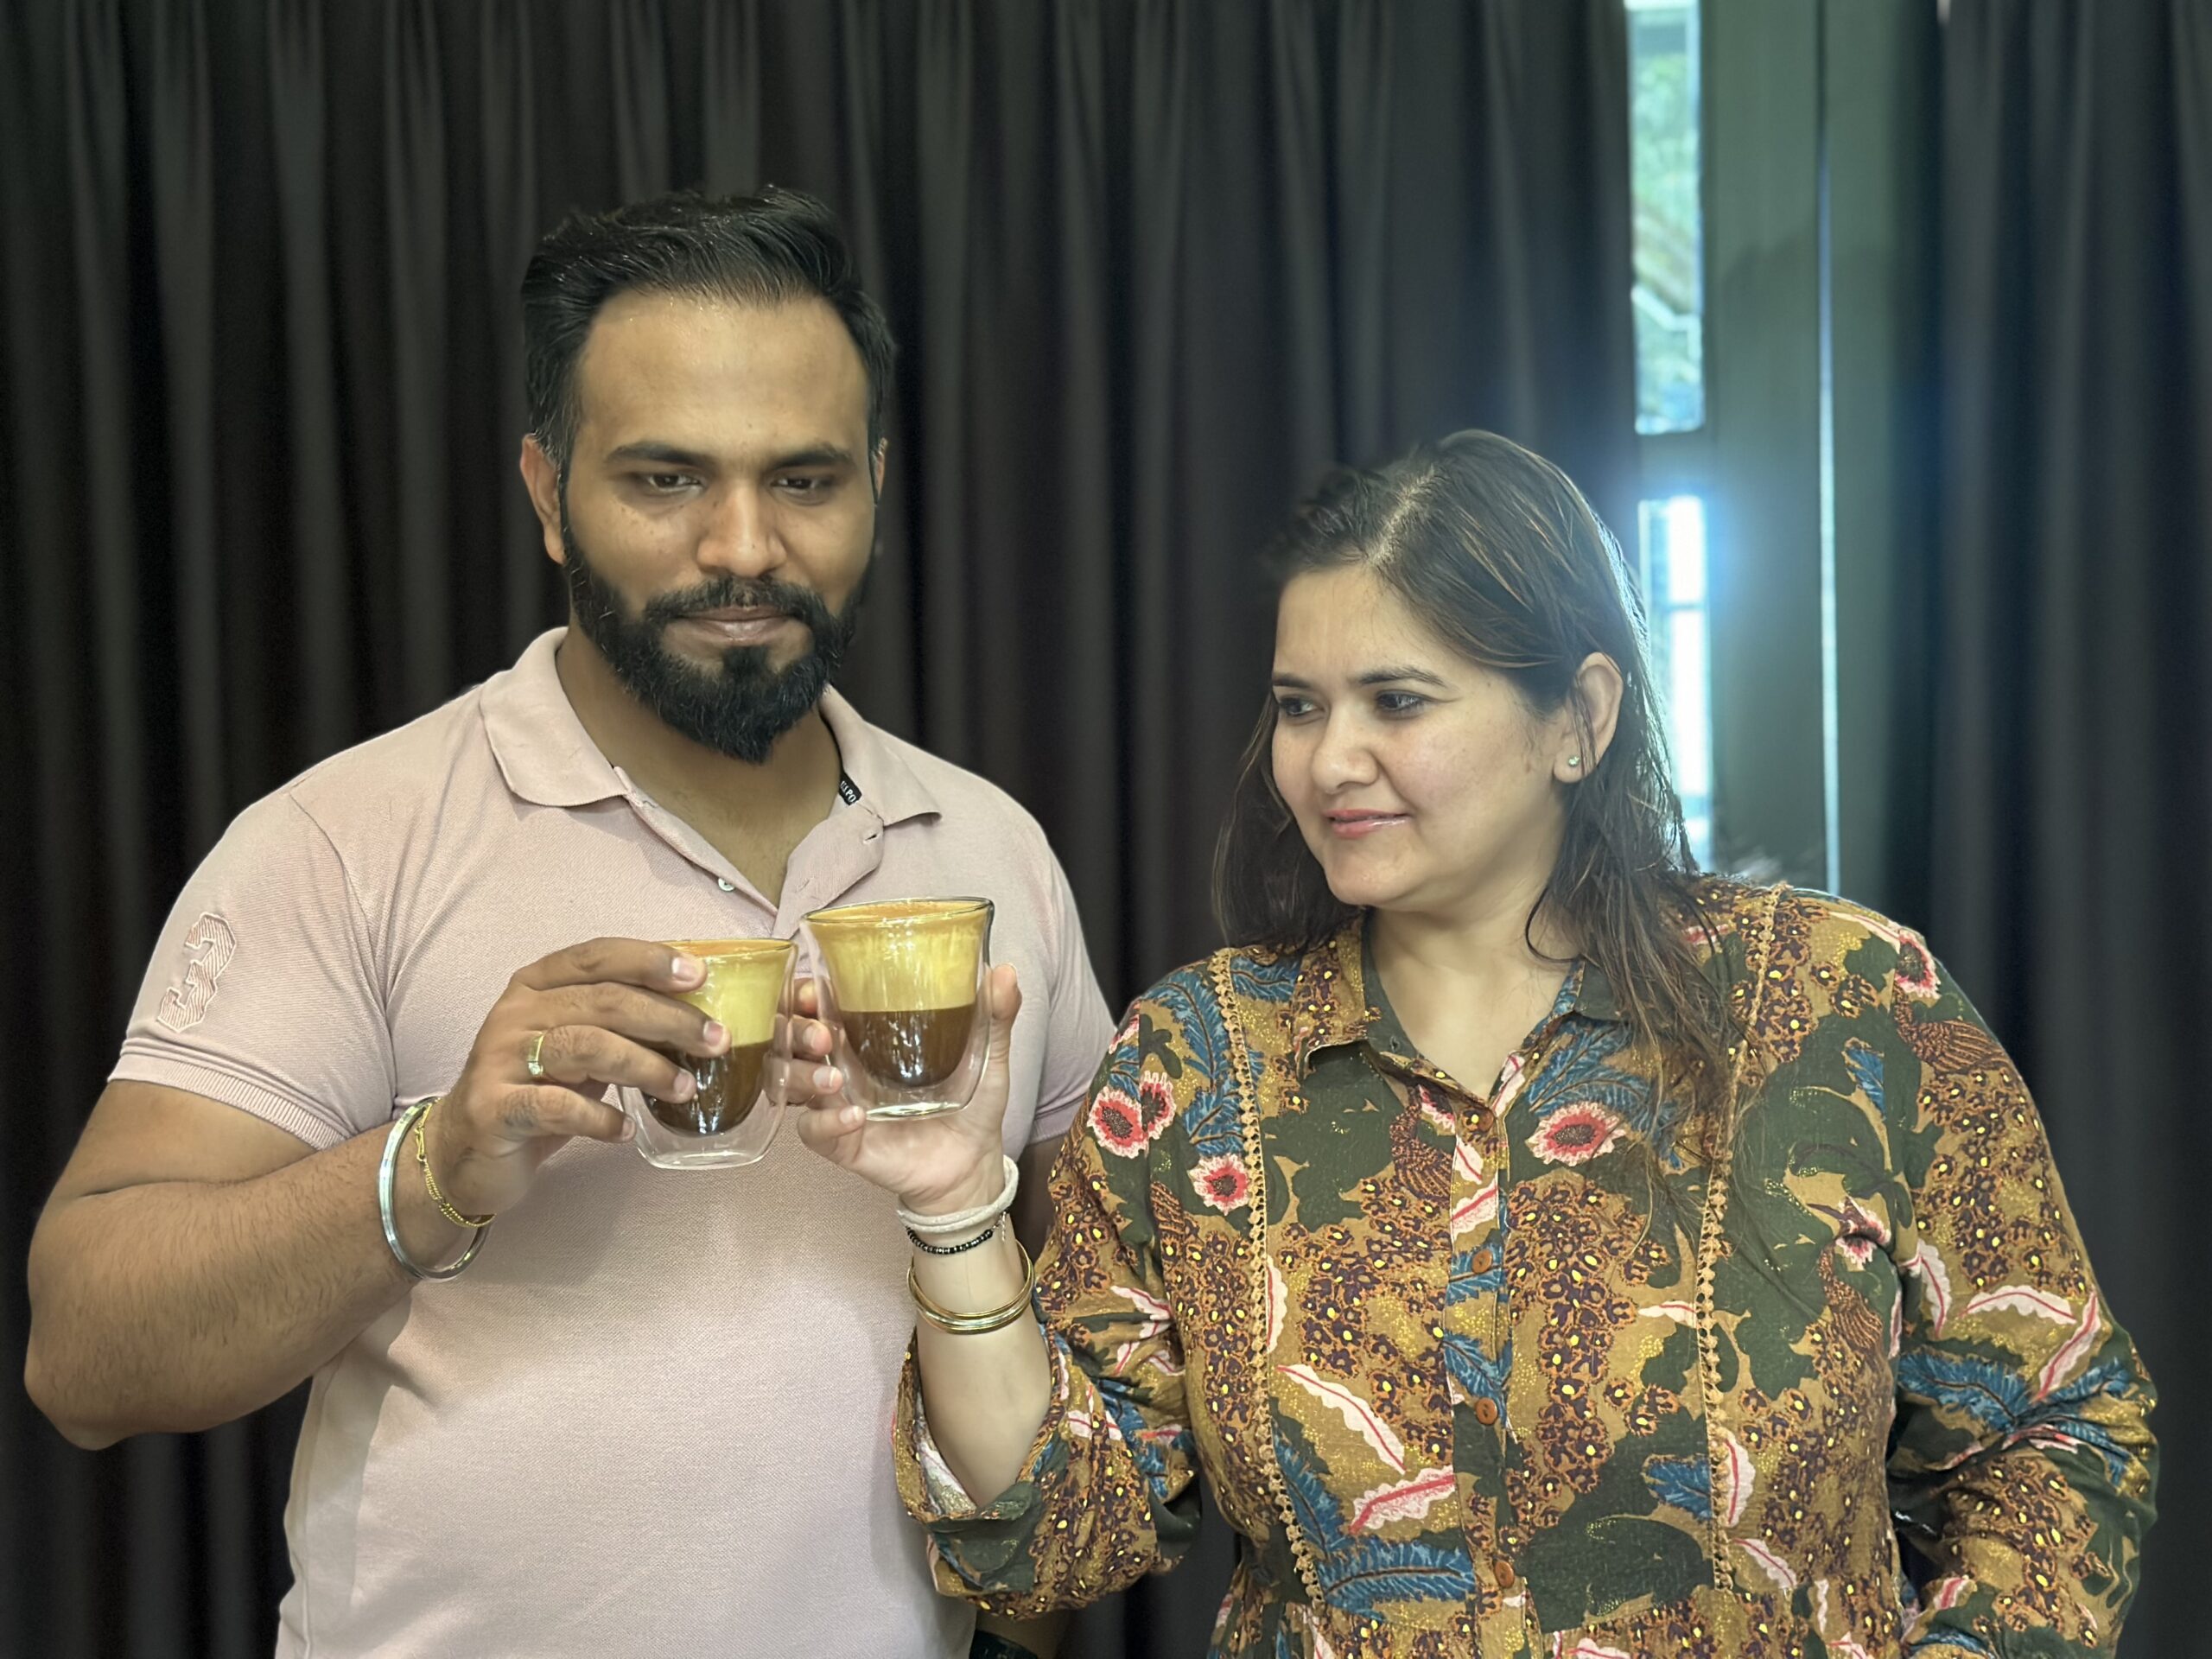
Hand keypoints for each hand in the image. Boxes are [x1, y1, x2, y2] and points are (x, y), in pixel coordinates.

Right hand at [428, 938, 827, 1215]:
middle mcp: (515, 1012)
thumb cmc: (535, 1088)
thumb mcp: (576, 1045)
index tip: (700, 976)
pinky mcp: (493, 1107)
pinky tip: (626, 1130)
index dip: (649, 960)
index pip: (597, 956)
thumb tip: (698, 1011)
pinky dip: (600, 1118)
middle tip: (716, 1042)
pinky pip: (558, 1106)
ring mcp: (499, 1058)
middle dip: (668, 1019)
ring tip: (684, 1088)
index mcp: (536, 984)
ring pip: (586, 1047)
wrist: (463, 1148)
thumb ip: (618, 1022)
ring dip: (646, 1067)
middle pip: (604, 1001)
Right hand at [793, 964, 1021, 1216]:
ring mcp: (839, 1104)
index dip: (804, 993)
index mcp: (867, 1036)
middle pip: (791, 1040)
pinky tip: (855, 1117)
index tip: (814, 987)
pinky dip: (827, 1123)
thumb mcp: (987, 1056)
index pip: (818, 1005)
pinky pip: (814, 1131)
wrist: (974, 1164)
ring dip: (804, 1074)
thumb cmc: (971, 1103)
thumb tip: (1005, 970)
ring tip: (835, 1077)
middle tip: (824, 1033)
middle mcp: (844, 1066)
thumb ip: (995, 1016)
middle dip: (797, 1030)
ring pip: (791, 1082)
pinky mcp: (843, 1143)